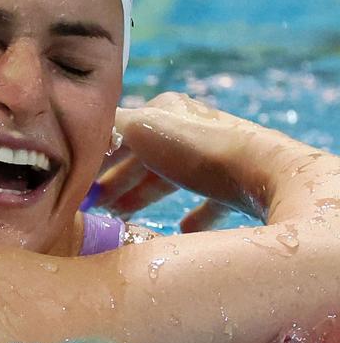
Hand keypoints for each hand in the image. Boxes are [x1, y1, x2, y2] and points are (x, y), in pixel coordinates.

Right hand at [94, 92, 258, 229]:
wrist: (262, 172)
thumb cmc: (195, 149)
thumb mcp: (140, 127)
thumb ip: (107, 125)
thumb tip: (82, 122)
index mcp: (166, 111)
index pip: (122, 132)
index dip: (99, 156)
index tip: (80, 181)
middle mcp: (190, 130)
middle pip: (145, 158)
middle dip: (119, 181)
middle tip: (95, 206)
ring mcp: (215, 158)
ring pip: (171, 179)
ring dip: (146, 197)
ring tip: (122, 218)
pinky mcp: (237, 187)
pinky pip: (208, 203)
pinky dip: (192, 217)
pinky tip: (179, 231)